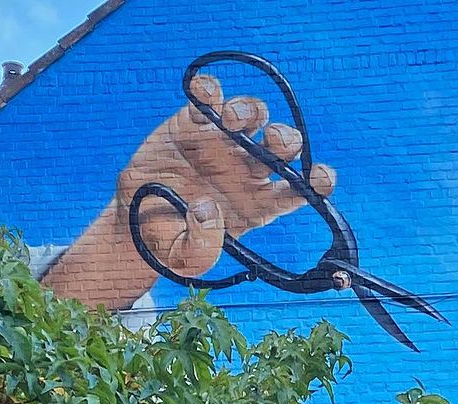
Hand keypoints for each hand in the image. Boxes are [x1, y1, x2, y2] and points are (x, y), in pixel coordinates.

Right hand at [114, 74, 335, 277]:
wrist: (135, 222)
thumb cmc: (170, 244)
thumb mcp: (185, 258)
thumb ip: (201, 246)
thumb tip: (206, 209)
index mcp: (260, 206)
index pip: (299, 190)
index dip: (317, 182)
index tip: (322, 178)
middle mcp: (249, 171)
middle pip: (282, 148)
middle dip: (285, 140)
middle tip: (273, 142)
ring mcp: (223, 144)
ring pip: (253, 116)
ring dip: (249, 111)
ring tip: (231, 121)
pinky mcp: (193, 124)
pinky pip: (207, 99)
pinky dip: (209, 90)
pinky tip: (204, 94)